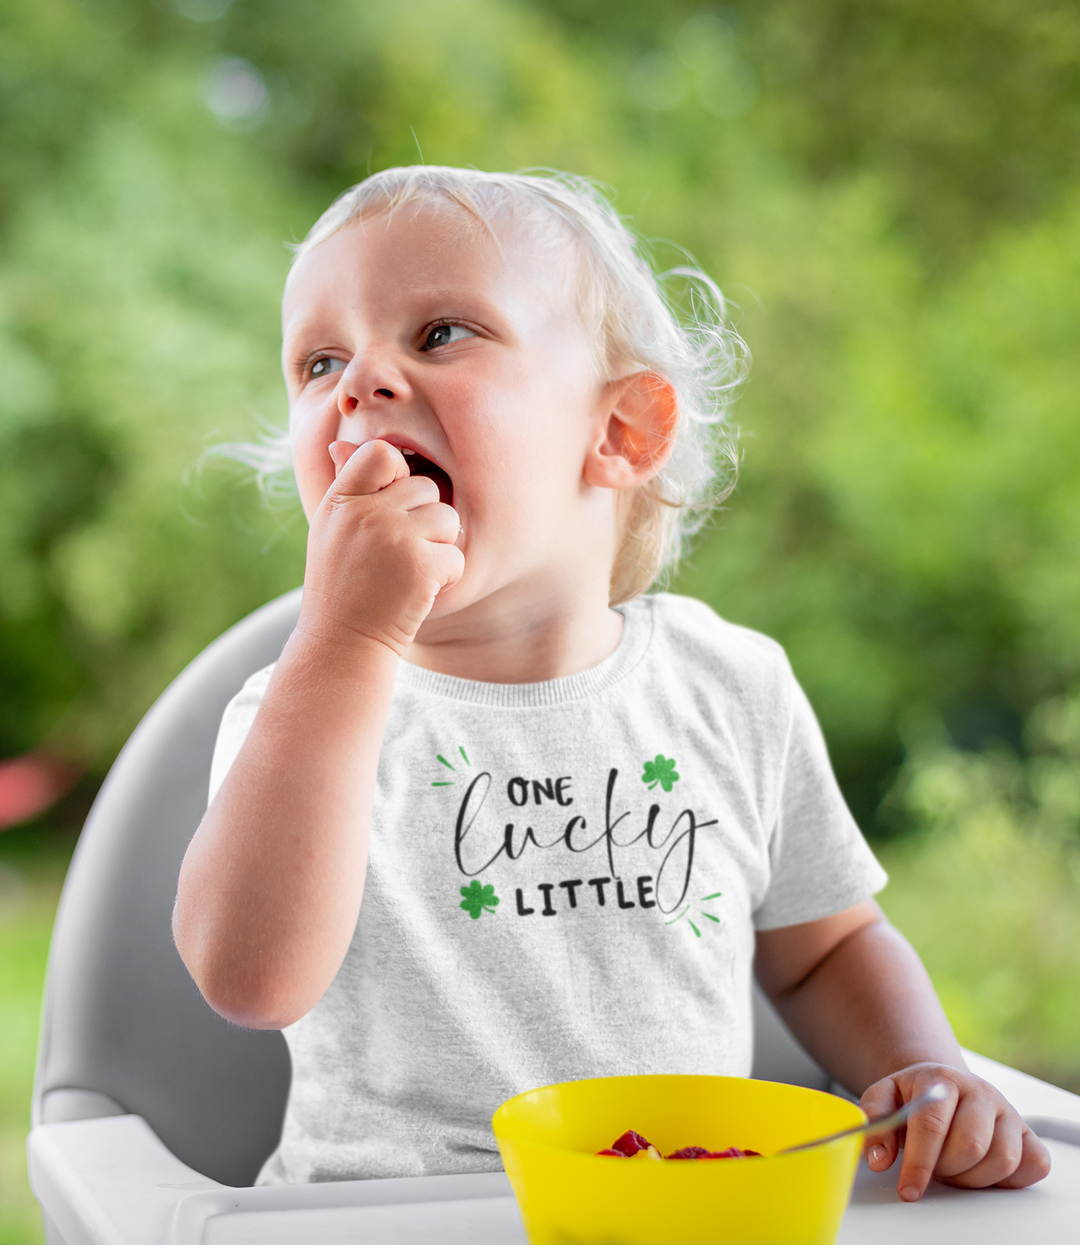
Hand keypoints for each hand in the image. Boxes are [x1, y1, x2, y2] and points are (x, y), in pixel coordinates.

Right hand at [299, 439, 463, 654]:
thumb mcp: (331, 530)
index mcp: (342, 499)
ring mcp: (395, 538)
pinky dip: (446, 577)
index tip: (392, 506)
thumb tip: (341, 444)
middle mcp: (367, 513)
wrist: (342, 641)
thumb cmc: (340, 583)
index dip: (398, 474)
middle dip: (424, 518)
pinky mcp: (422, 566)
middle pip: (426, 487)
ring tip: (409, 571)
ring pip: (448, 518)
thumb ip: (346, 487)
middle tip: (400, 554)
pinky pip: (457, 555)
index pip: (382, 453)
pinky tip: (419, 591)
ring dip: (439, 546)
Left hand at [861, 1063, 1050, 1199]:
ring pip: (1002, 1160)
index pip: (932, 1124)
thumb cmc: (915, 1097)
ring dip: (973, 1178)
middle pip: (970, 1145)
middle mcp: (980, 1091)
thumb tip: (878, 1159)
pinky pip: (1034, 1165)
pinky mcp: (1029, 1133)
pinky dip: (1009, 1179)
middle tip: (934, 1167)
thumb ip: (876, 1122)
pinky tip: (983, 1170)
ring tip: (954, 1167)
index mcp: (942, 1078)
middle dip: (946, 1169)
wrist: (943, 1084)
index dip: (919, 1163)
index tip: (908, 1190)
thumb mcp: (885, 1098)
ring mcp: (1008, 1111)